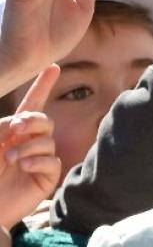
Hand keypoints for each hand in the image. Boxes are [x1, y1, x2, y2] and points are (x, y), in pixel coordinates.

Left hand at [0, 65, 61, 232]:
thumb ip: (1, 128)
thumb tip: (20, 122)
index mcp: (12, 133)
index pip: (32, 105)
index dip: (42, 86)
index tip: (53, 67)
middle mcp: (27, 144)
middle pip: (45, 120)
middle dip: (33, 121)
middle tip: (15, 129)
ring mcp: (38, 161)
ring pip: (48, 140)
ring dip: (29, 146)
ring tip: (10, 159)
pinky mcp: (45, 179)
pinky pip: (51, 161)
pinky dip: (37, 160)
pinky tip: (22, 167)